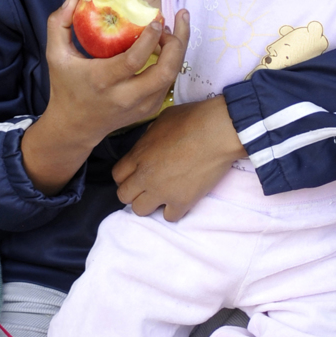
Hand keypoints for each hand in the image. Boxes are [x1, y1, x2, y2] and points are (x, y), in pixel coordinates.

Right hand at [21, 0, 188, 194]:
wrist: (74, 127)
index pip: (133, 61)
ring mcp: (140, 106)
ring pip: (171, 78)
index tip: (156, 21)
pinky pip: (168, 84)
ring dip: (178, 52)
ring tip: (175, 31)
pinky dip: (172, 64)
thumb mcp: (55, 55)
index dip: (149, 39)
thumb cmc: (65, 87)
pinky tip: (169, 48)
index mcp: (102, 80)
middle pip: (164, 72)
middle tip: (173, 22)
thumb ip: (58, 24)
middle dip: (176, 44)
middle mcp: (125, 96)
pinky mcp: (148, 110)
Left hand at [112, 96, 245, 220]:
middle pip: (124, 196)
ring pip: (140, 210)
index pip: (117, 175)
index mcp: (138, 154)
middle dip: (133, 192)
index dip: (125, 176)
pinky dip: (174, 210)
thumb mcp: (162, 120)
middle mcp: (145, 176)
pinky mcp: (182, 201)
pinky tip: (180, 200)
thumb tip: (149, 143)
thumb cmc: (193, 119)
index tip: (136, 175)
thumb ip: (149, 136)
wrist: (218, 132)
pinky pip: (169, 217)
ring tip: (162, 195)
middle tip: (147, 187)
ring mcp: (162, 191)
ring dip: (149, 204)